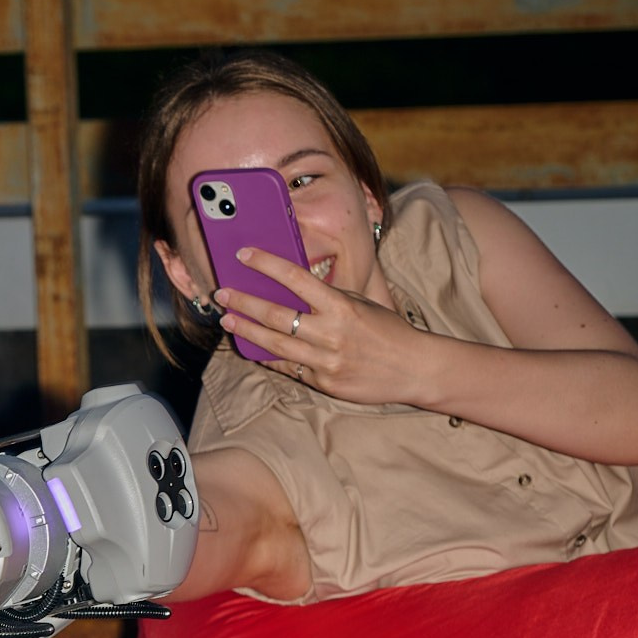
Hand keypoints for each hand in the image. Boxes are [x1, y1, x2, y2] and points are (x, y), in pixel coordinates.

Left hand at [212, 246, 429, 406]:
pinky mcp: (324, 382)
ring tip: (227, 321)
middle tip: (222, 294)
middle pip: (276, 314)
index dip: (266, 264)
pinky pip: (288, 369)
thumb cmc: (387, 331)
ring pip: (275, 344)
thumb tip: (291, 286)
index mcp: (341, 305)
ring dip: (247, 331)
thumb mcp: (361, 304)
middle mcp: (331, 332)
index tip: (244, 255)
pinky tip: (252, 348)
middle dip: (244, 302)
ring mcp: (326, 360)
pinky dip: (268, 357)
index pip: (296, 277)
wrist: (415, 368)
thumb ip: (328, 298)